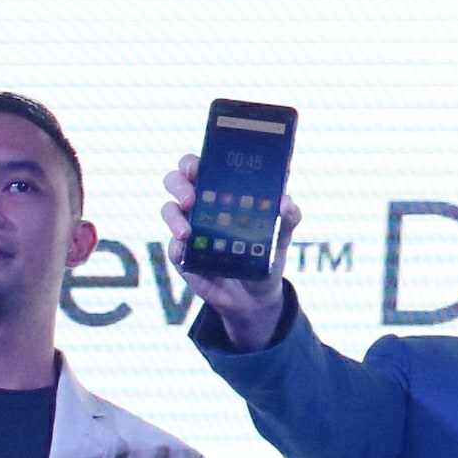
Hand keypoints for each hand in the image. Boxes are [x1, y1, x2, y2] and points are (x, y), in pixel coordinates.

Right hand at [159, 151, 293, 351]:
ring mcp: (188, 228)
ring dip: (174, 218)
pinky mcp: (183, 255)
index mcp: (222, 191)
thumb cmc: (266, 253)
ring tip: (188, 233)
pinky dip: (177, 248)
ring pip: (169, 210)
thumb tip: (285, 202)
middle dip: (179, 183)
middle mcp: (201, 205)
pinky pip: (173, 247)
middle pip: (176, 181)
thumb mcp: (282, 234)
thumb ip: (288, 216)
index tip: (198, 164)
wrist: (255, 297)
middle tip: (191, 197)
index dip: (194, 161)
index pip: (201, 166)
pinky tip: (186, 253)